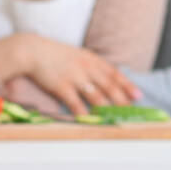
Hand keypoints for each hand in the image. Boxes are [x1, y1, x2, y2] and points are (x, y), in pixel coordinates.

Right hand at [19, 35, 140, 116]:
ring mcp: (74, 76)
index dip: (127, 85)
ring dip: (106, 107)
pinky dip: (83, 112)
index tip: (138, 95)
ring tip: (115, 118)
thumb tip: (105, 79)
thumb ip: (90, 65)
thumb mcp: (77, 55)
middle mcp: (86, 67)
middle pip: (109, 86)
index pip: (114, 73)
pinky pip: (75, 102)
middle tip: (131, 110)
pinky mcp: (61, 85)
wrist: (32, 51)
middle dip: (122, 99)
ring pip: (95, 95)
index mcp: (91, 59)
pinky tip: (89, 119)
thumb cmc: (54, 55)